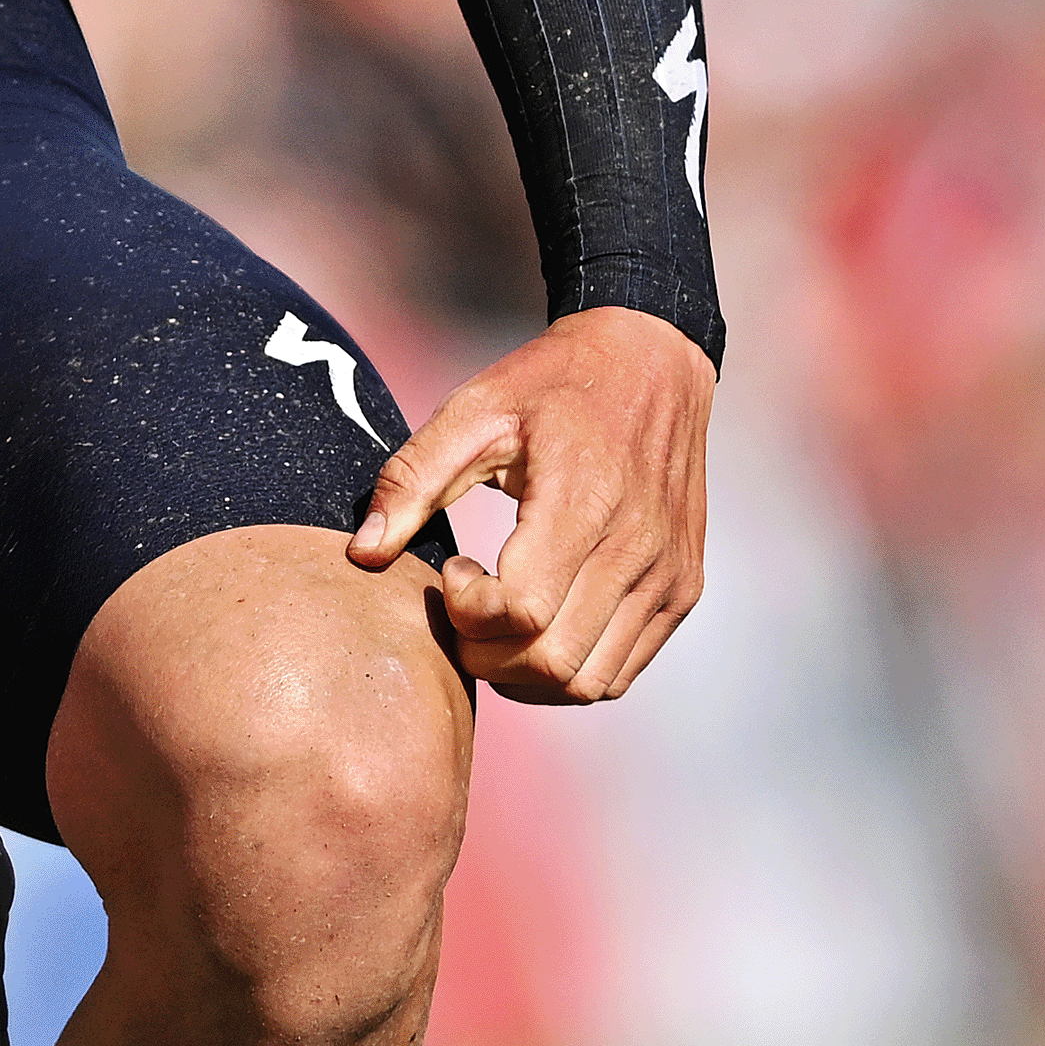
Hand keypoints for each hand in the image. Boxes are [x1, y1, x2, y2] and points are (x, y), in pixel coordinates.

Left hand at [349, 306, 712, 704]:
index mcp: (585, 500)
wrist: (652, 362)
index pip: (523, 612)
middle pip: (552, 661)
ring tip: (496, 618)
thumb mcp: (473, 411)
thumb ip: (411, 478)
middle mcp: (639, 549)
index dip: (468, 610)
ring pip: (588, 683)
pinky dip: (567, 673)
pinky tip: (537, 624)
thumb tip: (362, 553)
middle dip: (484, 653)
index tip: (454, 567)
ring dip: (523, 674)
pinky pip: (620, 672)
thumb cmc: (553, 383)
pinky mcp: (682, 592)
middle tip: (463, 605)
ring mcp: (669, 578)